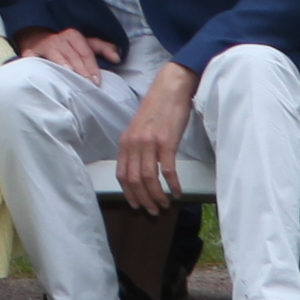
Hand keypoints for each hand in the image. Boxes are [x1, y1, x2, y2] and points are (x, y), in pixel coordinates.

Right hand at [21, 27, 113, 80]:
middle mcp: (58, 39)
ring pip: (55, 56)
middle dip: (81, 71)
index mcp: (73, 35)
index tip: (96, 82)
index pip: (85, 52)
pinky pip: (33, 58)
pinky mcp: (31, 52)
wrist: (40, 40)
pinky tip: (42, 73)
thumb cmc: (69, 47)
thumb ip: (103, 49)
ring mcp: (44, 45)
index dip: (92, 67)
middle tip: (87, 86)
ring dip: (63, 66)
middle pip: (72, 55)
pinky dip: (36, 64)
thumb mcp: (87, 44)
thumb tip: (117, 58)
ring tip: (69, 78)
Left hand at [118, 63, 196, 212]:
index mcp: (126, 141)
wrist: (170, 88)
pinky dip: (172, 184)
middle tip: (154, 210)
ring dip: (157, 195)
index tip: (137, 205)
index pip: (122, 174)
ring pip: (148, 178)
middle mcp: (134, 143)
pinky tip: (177, 191)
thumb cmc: (158, 108)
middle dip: (144, 199)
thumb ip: (137, 147)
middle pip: (134, 180)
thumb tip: (140, 168)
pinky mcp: (166, 141)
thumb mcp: (140, 128)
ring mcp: (149, 142)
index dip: (129, 193)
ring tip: (165, 204)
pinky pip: (167, 170)